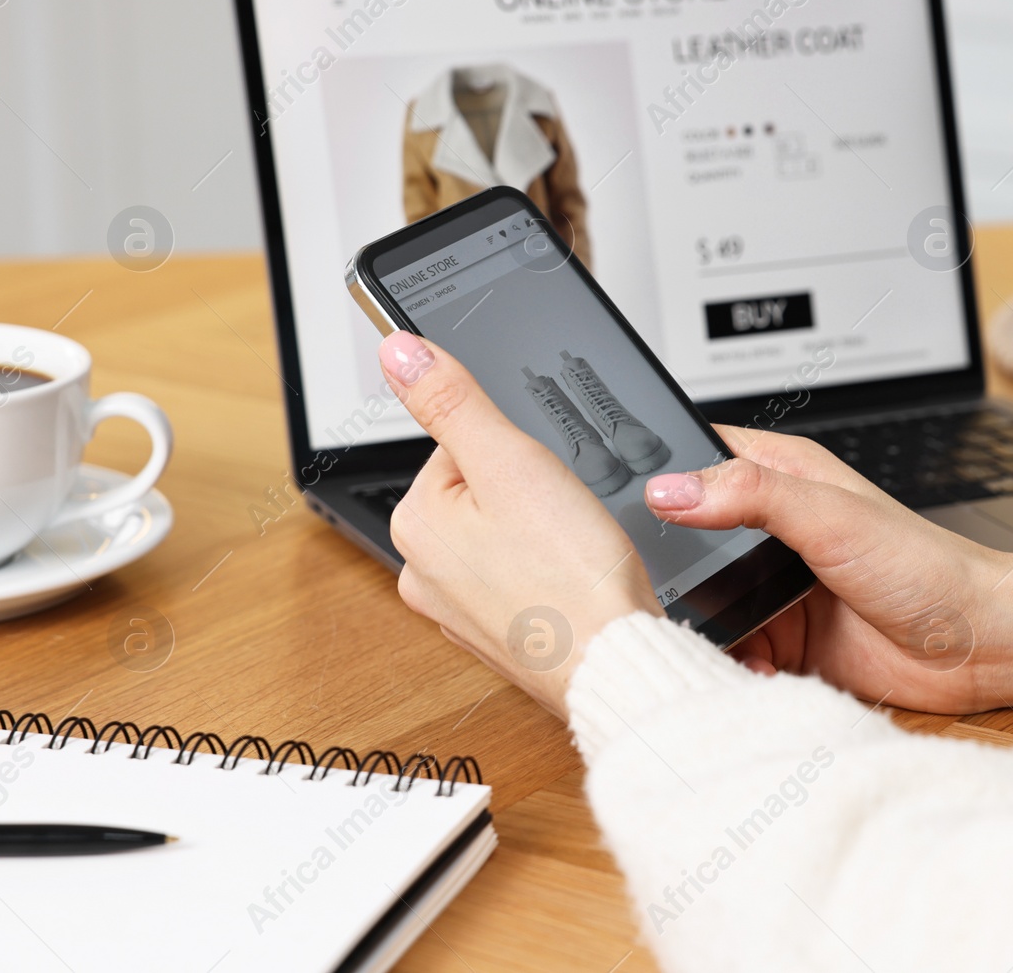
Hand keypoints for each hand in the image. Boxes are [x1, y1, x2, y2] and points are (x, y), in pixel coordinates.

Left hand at [378, 331, 660, 716]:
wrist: (615, 664)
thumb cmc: (571, 576)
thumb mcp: (511, 460)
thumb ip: (452, 400)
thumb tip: (398, 348)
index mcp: (414, 522)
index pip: (463, 446)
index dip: (517, 451)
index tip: (545, 482)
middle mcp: (423, 571)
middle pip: (484, 490)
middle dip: (530, 494)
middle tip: (564, 520)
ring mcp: (458, 609)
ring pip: (506, 534)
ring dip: (543, 534)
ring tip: (571, 552)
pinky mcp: (498, 635)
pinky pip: (521, 578)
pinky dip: (549, 574)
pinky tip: (571, 581)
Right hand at [644, 427, 1012, 713]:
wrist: (977, 646)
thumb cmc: (928, 565)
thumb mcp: (832, 515)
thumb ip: (750, 494)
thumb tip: (673, 489)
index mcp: (781, 477)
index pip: (698, 456)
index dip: (659, 469)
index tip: (617, 494)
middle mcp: (772, 529)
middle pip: (688, 539)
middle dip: (669, 566)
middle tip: (650, 586)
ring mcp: (776, 587)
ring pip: (704, 602)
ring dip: (700, 625)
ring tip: (697, 637)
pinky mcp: (784, 640)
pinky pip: (733, 652)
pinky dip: (731, 665)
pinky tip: (749, 671)